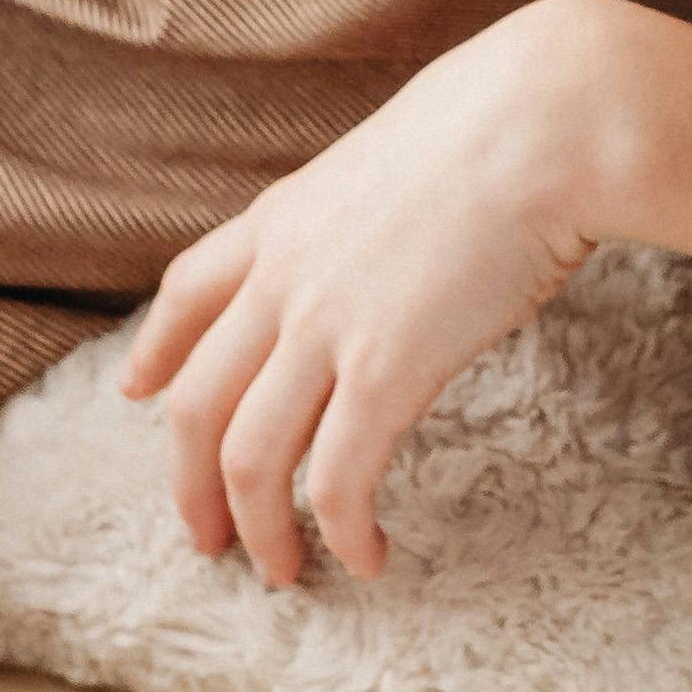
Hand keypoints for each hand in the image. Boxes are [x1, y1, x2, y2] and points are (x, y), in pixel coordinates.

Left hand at [118, 0, 625, 584]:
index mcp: (286, 216)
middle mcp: (284, 275)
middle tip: (208, 538)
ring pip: (248, 456)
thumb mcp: (401, 151)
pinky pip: (337, 478)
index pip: (188, 291)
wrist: (552, 119)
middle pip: (197, 401)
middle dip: (191, 483)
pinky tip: (366, 555)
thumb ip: (371, 205)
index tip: (140, 393)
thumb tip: (399, 226)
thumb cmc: (510, 122)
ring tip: (283, 572)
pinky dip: (340, 529)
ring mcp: (325, 324)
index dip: (157, 351)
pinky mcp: (385, 369)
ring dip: (259, 528)